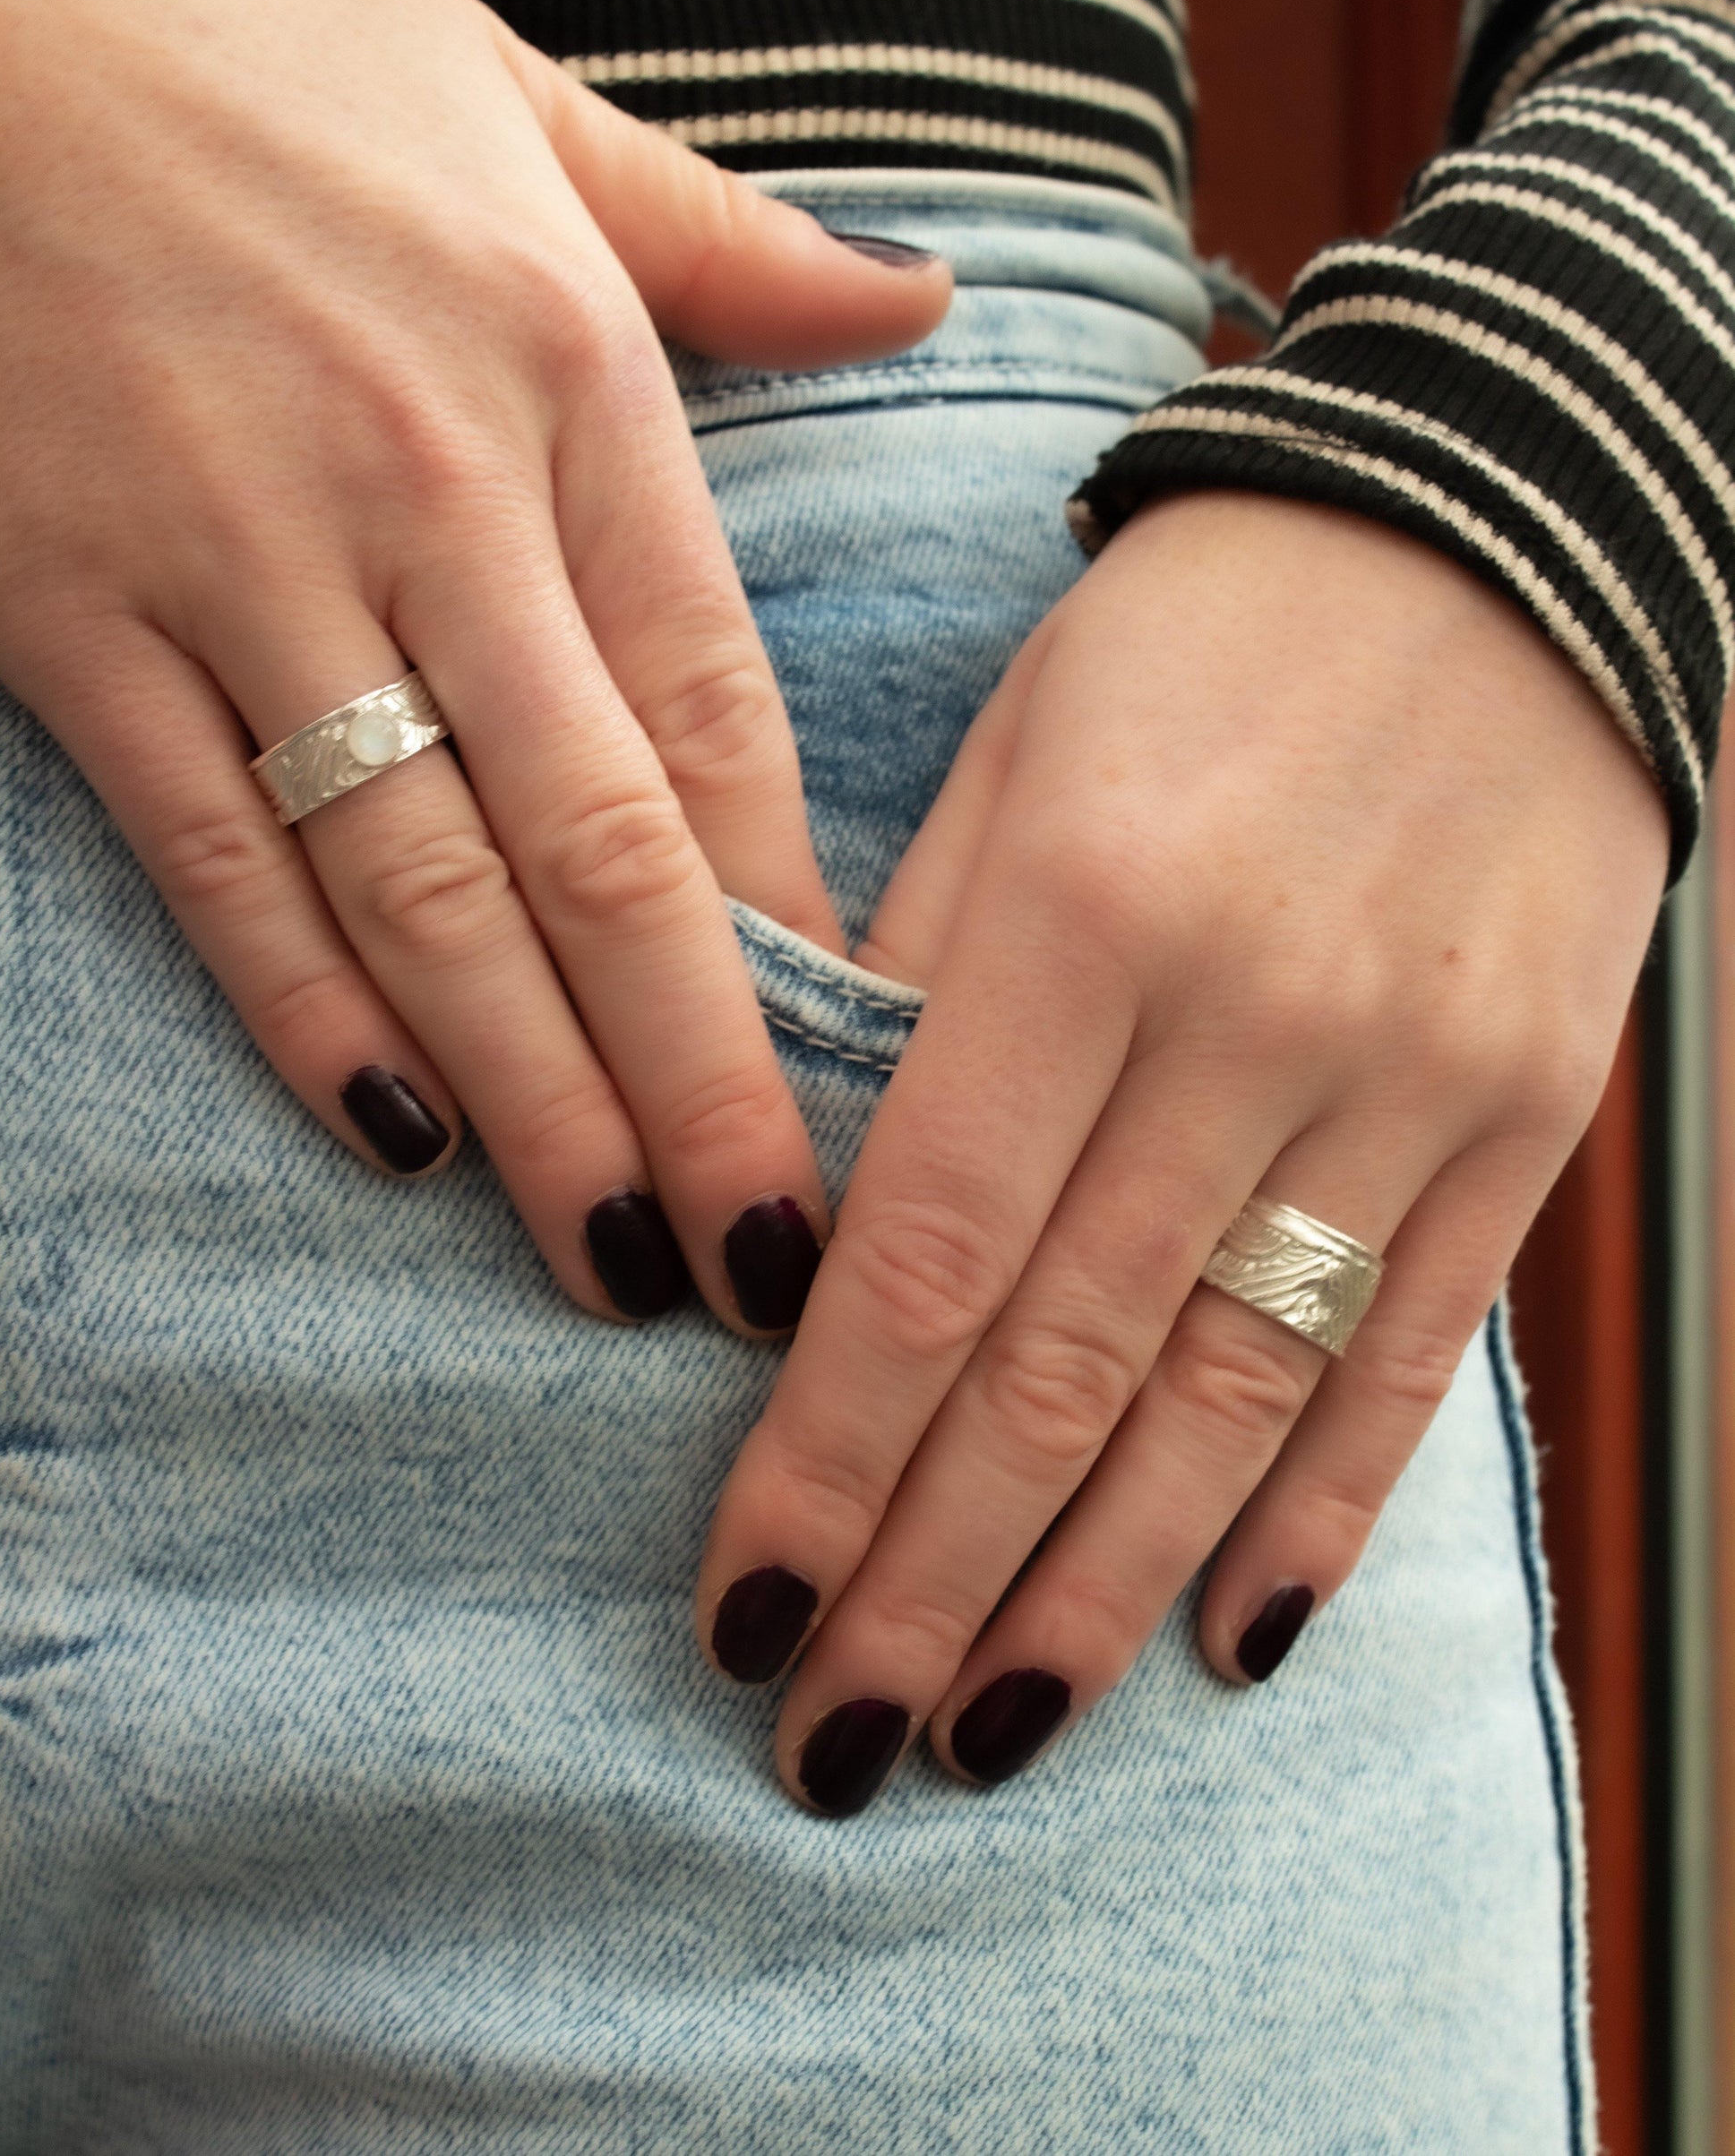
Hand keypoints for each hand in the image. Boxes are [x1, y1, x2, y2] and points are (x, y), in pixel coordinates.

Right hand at [0, 0, 947, 1327]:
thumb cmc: (261, 49)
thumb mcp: (529, 111)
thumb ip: (730, 247)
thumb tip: (919, 298)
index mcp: (568, 385)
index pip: (713, 716)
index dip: (790, 922)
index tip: (865, 1076)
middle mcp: (426, 497)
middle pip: (593, 848)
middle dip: (694, 1079)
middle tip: (770, 1266)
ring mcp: (235, 568)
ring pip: (414, 887)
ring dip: (527, 1094)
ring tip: (611, 1257)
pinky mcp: (66, 615)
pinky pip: (206, 852)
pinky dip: (298, 1005)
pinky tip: (391, 1136)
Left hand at [695, 490, 1667, 1811]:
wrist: (1493, 528)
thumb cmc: (1199, 636)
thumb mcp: (1011, 755)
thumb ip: (912, 987)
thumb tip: (829, 1219)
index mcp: (1085, 910)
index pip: (928, 1255)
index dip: (825, 1458)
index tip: (742, 1610)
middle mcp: (1250, 1015)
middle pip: (1065, 1369)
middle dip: (931, 1579)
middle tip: (829, 1742)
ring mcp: (1412, 1079)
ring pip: (1230, 1397)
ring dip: (1102, 1592)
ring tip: (990, 1737)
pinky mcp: (1529, 1113)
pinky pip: (1412, 1351)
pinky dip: (1322, 1510)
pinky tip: (1233, 1643)